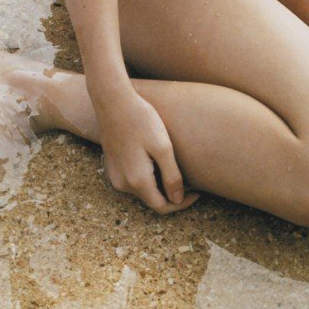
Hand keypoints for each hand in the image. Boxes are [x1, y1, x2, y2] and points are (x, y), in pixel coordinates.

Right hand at [94, 85, 199, 214]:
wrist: (113, 102)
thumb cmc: (142, 121)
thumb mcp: (163, 148)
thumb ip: (171, 177)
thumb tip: (177, 199)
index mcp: (137, 181)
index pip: (162, 207)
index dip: (181, 203)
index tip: (197, 192)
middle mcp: (122, 184)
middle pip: (152, 200)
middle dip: (171, 193)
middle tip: (190, 179)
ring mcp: (115, 176)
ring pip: (143, 190)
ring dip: (159, 184)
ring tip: (173, 167)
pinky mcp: (112, 167)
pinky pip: (133, 180)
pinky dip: (147, 177)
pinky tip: (156, 160)